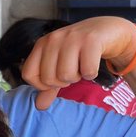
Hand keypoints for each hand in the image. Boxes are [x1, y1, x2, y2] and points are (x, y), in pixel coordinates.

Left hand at [20, 17, 135, 109]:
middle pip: (48, 79)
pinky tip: (93, 62)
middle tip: (74, 69)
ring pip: (66, 75)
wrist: (107, 30)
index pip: (28, 74)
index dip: (41, 85)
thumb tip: (39, 106)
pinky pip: (87, 71)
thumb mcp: (61, 66)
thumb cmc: (81, 51)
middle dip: (63, 82)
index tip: (56, 79)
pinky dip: (92, 73)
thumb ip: (49, 87)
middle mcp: (54, 39)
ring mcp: (72, 38)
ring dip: (78, 77)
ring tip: (82, 65)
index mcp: (42, 44)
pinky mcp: (91, 40)